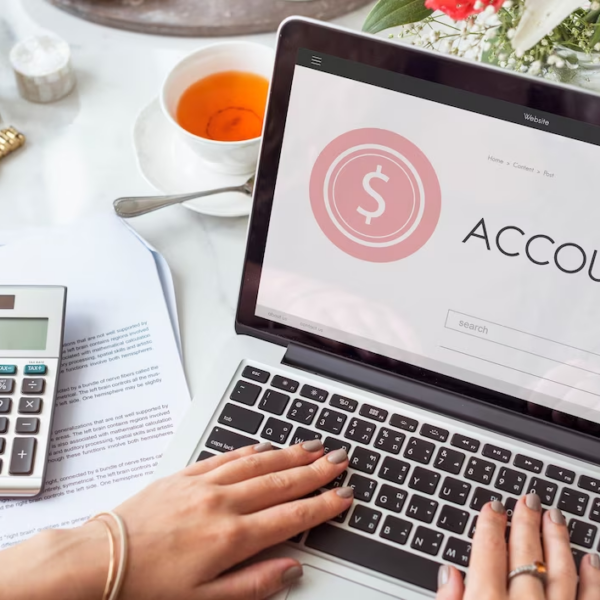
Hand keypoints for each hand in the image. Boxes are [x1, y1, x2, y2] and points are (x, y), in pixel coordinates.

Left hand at [111, 439, 351, 598]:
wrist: (98, 561)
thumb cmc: (147, 587)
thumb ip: (254, 584)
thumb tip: (290, 569)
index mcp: (230, 537)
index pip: (291, 516)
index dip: (322, 505)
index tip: (343, 495)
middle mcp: (221, 504)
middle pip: (280, 482)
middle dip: (315, 470)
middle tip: (339, 459)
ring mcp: (203, 485)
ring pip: (257, 463)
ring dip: (289, 454)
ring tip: (313, 446)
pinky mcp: (184, 476)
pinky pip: (225, 457)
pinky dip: (250, 450)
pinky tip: (264, 446)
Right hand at [436, 493, 599, 599]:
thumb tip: (449, 574)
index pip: (487, 553)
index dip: (489, 525)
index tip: (491, 507)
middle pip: (524, 555)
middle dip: (525, 523)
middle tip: (528, 500)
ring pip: (561, 572)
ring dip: (557, 541)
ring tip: (554, 516)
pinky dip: (594, 580)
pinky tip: (591, 559)